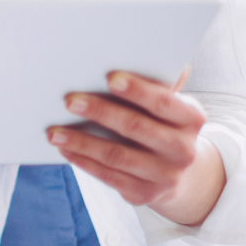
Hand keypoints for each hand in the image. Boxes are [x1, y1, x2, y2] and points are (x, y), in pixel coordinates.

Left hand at [48, 70, 225, 226]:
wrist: (179, 174)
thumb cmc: (162, 125)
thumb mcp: (170, 107)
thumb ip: (156, 85)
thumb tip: (131, 51)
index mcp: (191, 119)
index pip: (163, 102)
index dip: (137, 90)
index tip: (109, 78)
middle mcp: (183, 149)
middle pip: (136, 128)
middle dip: (100, 112)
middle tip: (69, 101)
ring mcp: (165, 175)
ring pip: (117, 156)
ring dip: (81, 142)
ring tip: (54, 131)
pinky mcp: (144, 194)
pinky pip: (108, 176)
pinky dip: (83, 161)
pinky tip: (65, 149)